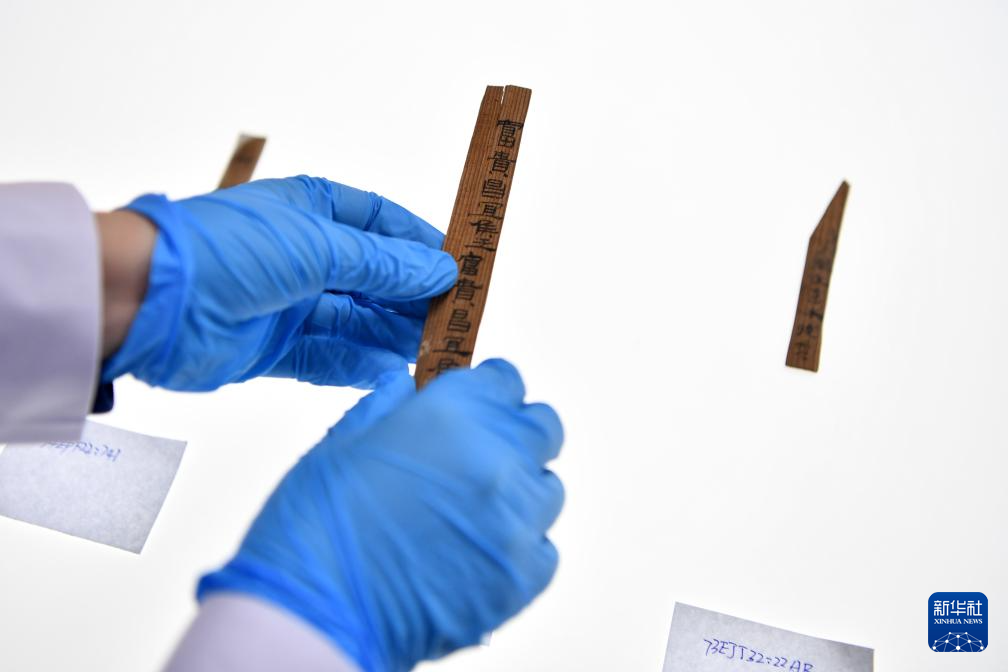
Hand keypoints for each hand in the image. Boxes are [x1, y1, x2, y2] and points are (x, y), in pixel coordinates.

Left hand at [101, 176, 456, 389]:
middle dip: (413, 297)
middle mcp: (304, 255)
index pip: (381, 223)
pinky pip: (329, 358)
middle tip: (455, 316)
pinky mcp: (274, 348)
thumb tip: (439, 270)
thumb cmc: (225, 250)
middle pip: (374, 278)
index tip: (459, 265)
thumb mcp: (319, 245)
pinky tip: (391, 371)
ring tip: (433, 347)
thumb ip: (382, 264)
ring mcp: (290, 303)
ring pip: (357, 321)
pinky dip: (359, 366)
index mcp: (312, 210)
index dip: (420, 243)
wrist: (150, 300)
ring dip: (393, 334)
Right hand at [198, 360, 564, 671]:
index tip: (478, 406)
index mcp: (454, 414)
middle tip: (477, 458)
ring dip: (517, 493)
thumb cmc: (319, 527)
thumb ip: (395, 406)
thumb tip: (414, 391)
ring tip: (468, 514)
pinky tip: (473, 553)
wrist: (317, 613)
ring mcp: (516, 520)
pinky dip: (517, 547)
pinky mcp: (523, 576)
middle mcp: (497, 460)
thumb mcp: (348, 440)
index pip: (506, 381)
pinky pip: (543, 547)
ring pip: (546, 489)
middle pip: (542, 429)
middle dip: (513, 436)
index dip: (488, 394)